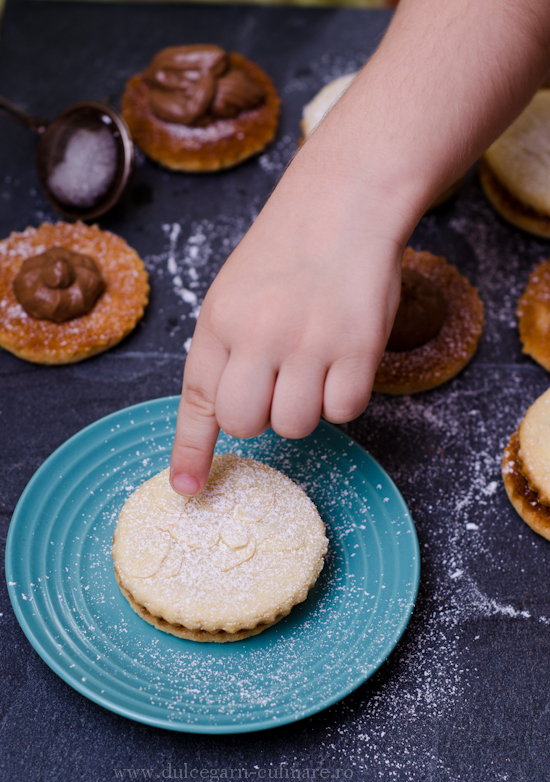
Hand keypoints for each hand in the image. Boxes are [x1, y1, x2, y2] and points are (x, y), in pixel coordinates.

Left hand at [170, 128, 407, 494]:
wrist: (345, 203)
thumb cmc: (287, 254)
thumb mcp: (235, 292)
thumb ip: (226, 348)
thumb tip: (229, 413)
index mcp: (220, 321)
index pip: (199, 400)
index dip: (191, 450)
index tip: (188, 488)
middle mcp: (259, 334)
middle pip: (247, 423)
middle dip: (262, 415)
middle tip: (279, 382)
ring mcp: (309, 341)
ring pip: (296, 424)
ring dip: (306, 406)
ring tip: (316, 363)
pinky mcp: (358, 347)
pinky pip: (345, 411)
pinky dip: (345, 396)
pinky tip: (345, 360)